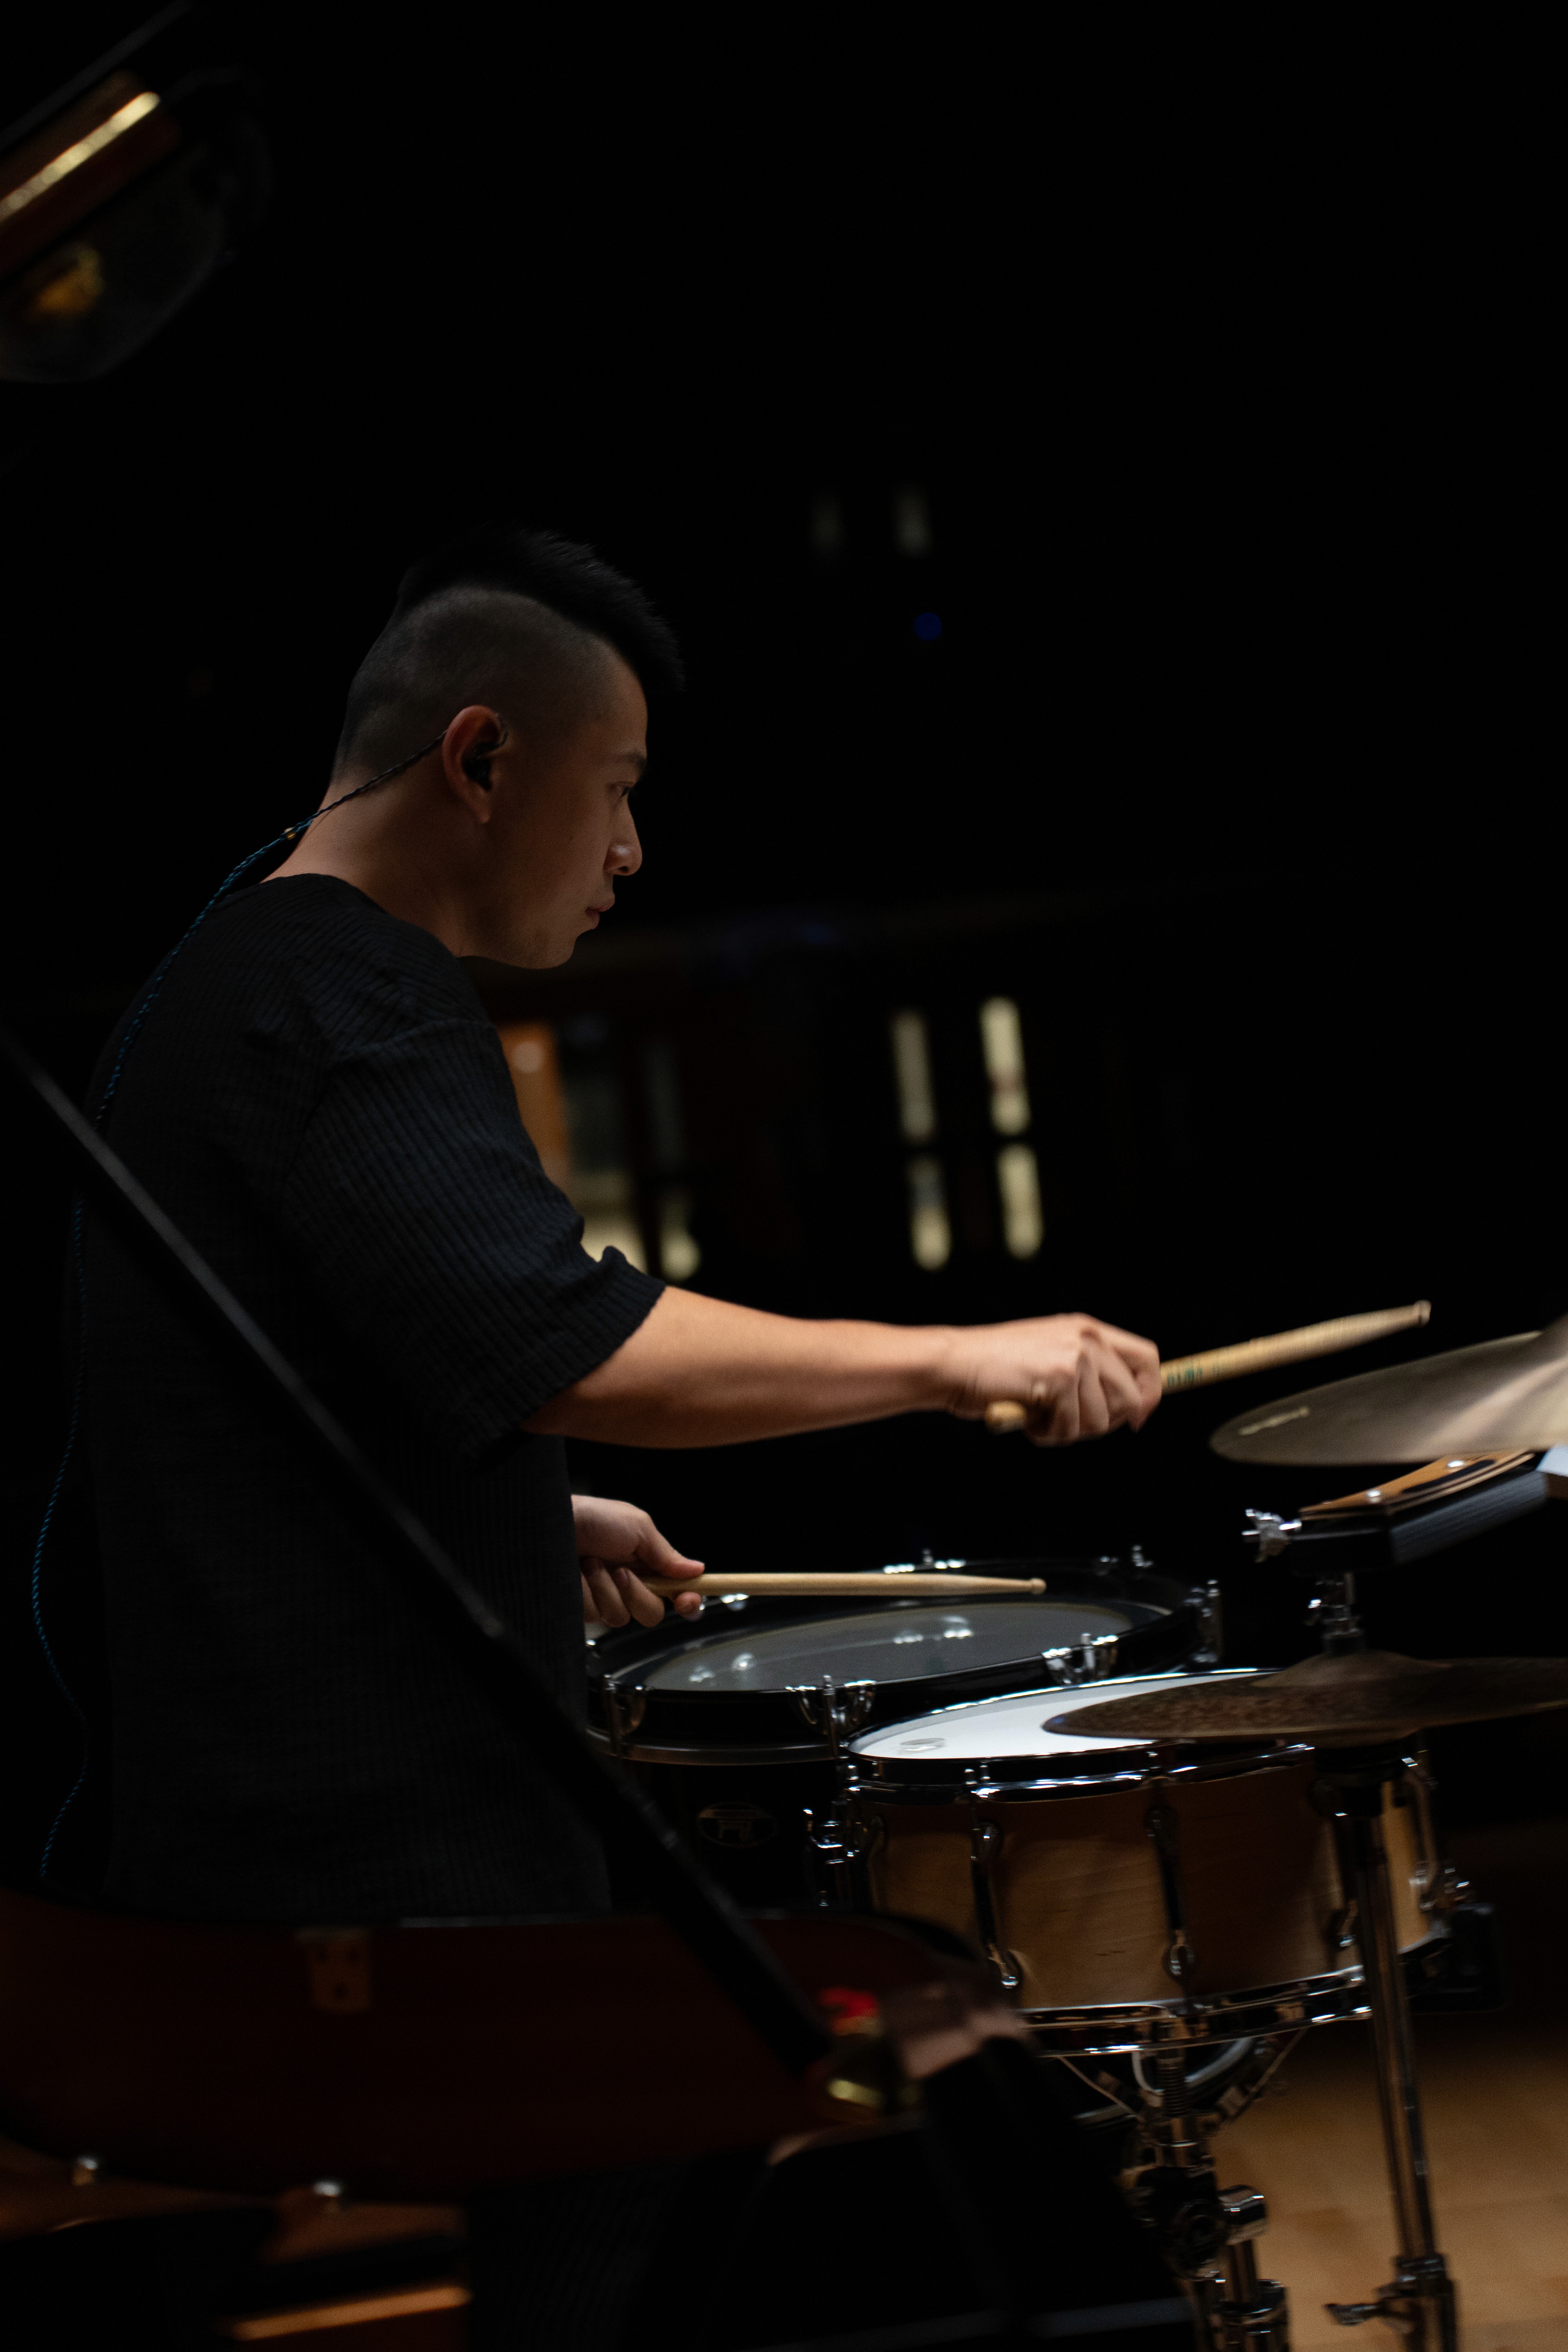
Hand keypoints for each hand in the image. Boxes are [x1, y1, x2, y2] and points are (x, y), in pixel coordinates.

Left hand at [573, 1494, 704, 1627]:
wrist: (549, 1522)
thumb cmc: (592, 1517)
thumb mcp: (637, 1526)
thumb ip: (665, 1553)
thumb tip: (696, 1569)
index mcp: (646, 1564)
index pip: (676, 1592)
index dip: (687, 1600)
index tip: (686, 1600)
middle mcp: (627, 1584)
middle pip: (651, 1613)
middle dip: (638, 1594)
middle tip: (622, 1571)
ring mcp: (603, 1597)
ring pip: (621, 1616)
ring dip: (606, 1588)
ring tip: (590, 1562)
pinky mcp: (581, 1607)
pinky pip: (594, 1615)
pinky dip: (586, 1592)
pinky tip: (576, 1575)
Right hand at [941, 1313, 1160, 1445]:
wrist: (953, 1364)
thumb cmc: (995, 1369)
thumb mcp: (1049, 1359)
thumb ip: (1086, 1374)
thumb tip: (1131, 1410)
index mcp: (1087, 1329)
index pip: (1146, 1357)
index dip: (1150, 1392)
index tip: (1137, 1419)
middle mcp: (1087, 1337)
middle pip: (1132, 1397)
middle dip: (1104, 1424)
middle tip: (1067, 1426)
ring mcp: (1074, 1355)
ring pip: (1100, 1420)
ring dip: (1069, 1432)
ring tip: (1038, 1418)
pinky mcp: (1059, 1377)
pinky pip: (1071, 1427)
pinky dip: (1048, 1435)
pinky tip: (1027, 1419)